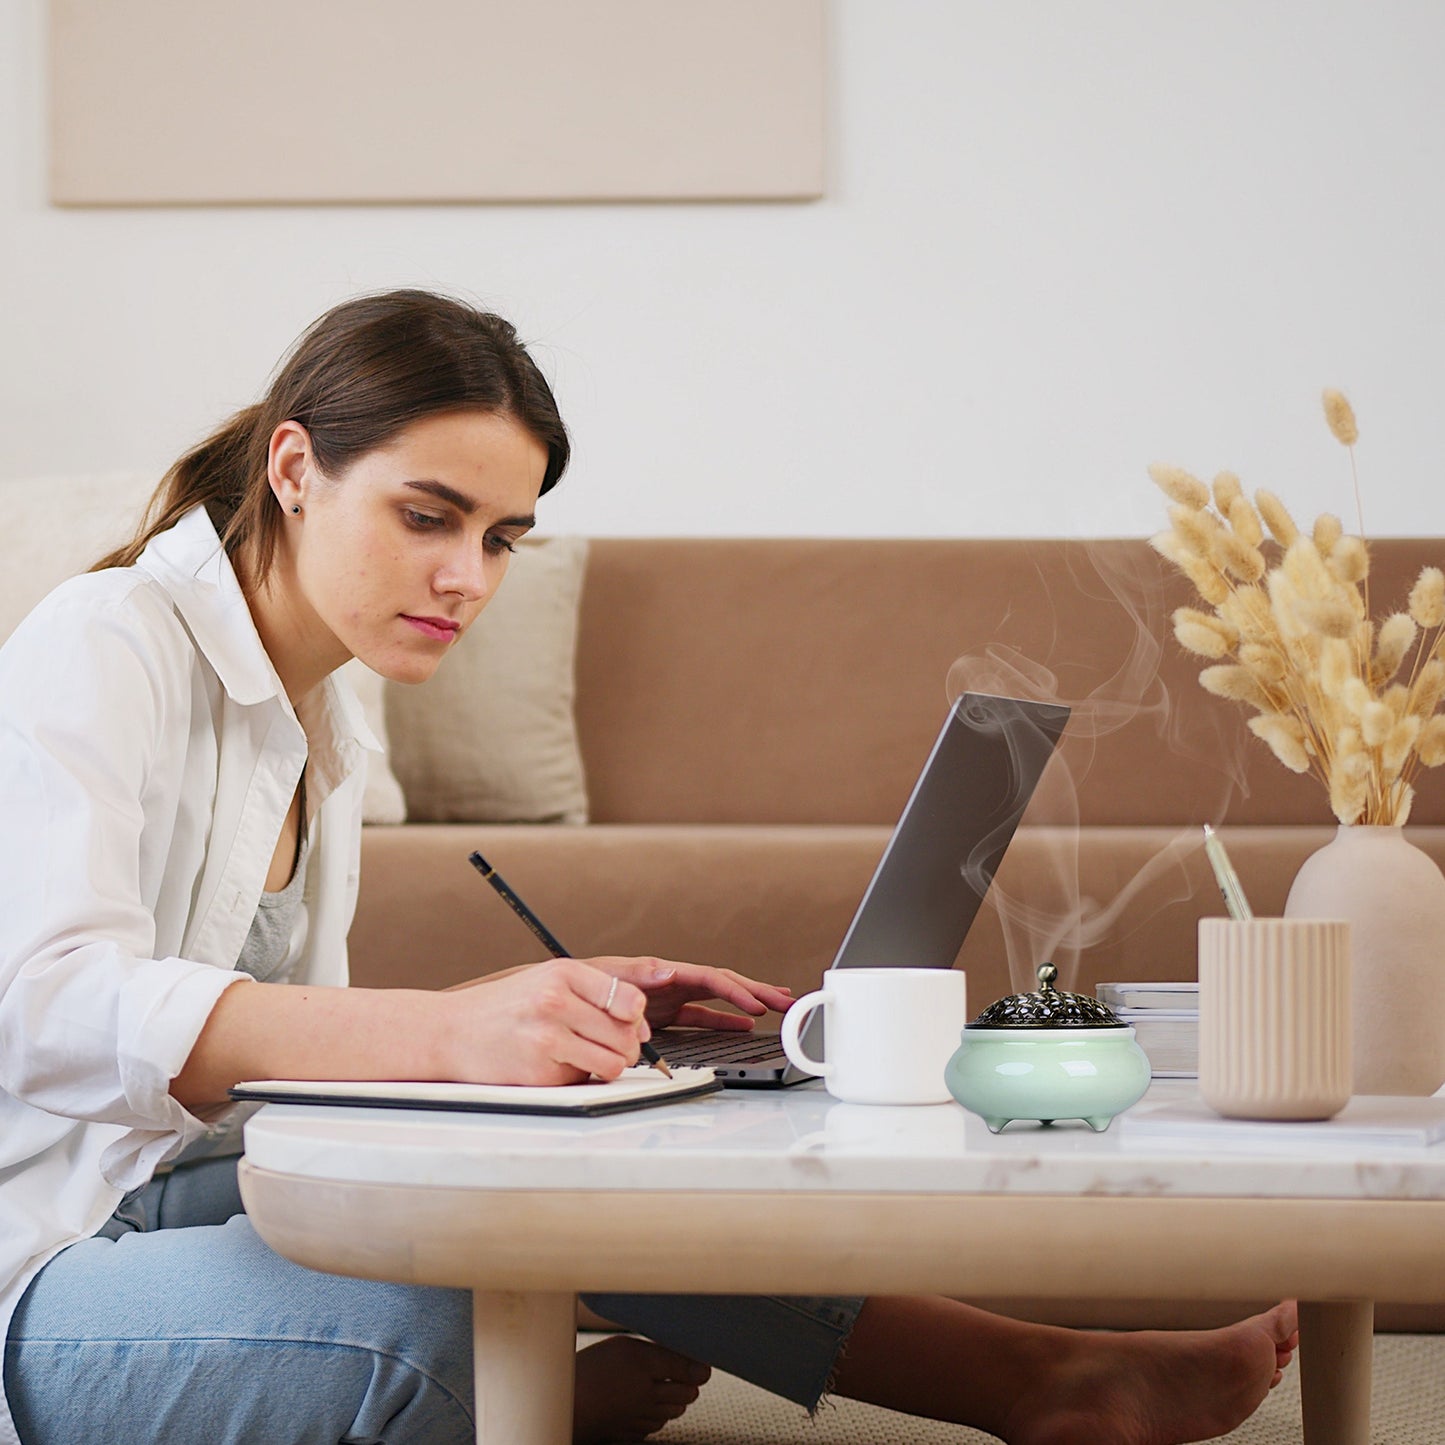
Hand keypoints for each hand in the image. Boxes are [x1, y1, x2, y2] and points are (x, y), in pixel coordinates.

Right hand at [439, 958, 653, 1085]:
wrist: (451, 1031)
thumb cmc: (504, 1006)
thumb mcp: (547, 979)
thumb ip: (595, 993)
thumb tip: (641, 1026)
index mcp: (563, 973)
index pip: (630, 999)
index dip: (636, 1018)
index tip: (630, 1023)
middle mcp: (556, 1002)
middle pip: (626, 1035)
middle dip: (626, 1046)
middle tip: (606, 1045)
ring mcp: (547, 1038)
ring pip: (613, 1063)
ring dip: (608, 1065)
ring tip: (586, 1056)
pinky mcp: (540, 1072)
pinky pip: (584, 1080)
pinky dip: (577, 1076)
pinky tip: (555, 1063)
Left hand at [581, 957, 794, 1031]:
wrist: (558, 998)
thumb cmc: (580, 983)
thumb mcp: (606, 976)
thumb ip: (637, 975)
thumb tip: (668, 971)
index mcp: (663, 972)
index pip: (710, 978)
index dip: (736, 991)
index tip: (758, 1005)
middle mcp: (671, 982)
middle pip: (723, 983)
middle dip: (756, 991)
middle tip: (787, 1000)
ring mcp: (670, 998)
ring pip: (718, 999)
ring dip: (747, 1003)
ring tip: (777, 1007)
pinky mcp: (664, 1014)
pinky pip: (703, 1016)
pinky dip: (724, 1021)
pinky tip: (744, 1027)